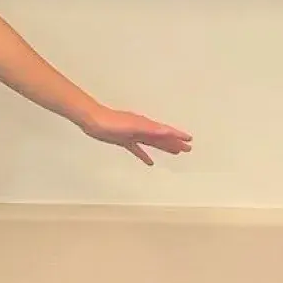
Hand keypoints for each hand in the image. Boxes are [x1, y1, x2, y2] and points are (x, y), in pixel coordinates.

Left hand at [78, 105, 192, 164]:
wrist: (93, 121)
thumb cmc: (111, 122)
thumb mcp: (133, 125)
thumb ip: (150, 129)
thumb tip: (166, 131)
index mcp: (146, 125)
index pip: (165, 131)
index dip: (178, 135)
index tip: (189, 140)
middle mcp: (142, 129)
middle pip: (162, 137)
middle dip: (175, 142)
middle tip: (188, 149)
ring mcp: (133, 135)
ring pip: (153, 143)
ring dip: (164, 147)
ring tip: (176, 153)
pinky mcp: (124, 141)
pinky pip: (138, 149)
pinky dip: (145, 155)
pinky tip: (150, 162)